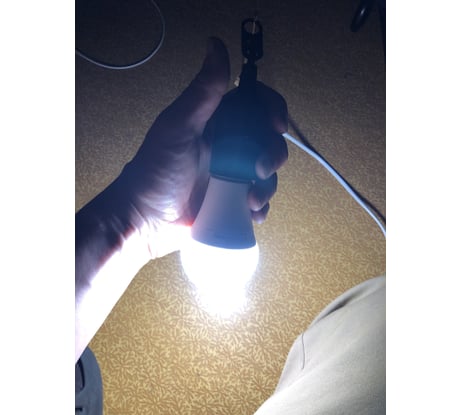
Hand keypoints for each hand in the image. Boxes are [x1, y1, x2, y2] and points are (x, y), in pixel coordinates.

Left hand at [119, 37, 287, 257]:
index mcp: (217, 121)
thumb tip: (215, 42)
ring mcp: (232, 173)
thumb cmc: (157, 169)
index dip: (272, 109)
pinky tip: (251, 213)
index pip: (255, 104)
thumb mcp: (178, 127)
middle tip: (260, 170)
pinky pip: (259, 198)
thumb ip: (201, 92)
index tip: (277, 126)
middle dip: (273, 154)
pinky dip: (261, 206)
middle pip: (268, 139)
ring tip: (250, 201)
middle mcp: (228, 144)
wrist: (147, 219)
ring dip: (267, 185)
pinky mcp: (233, 200)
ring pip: (267, 171)